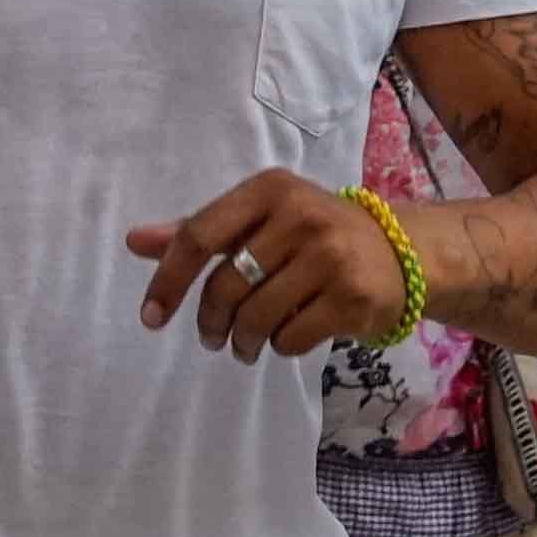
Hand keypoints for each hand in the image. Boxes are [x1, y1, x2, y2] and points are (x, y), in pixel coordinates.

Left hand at [128, 173, 409, 360]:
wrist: (403, 253)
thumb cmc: (316, 235)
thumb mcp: (261, 221)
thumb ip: (200, 232)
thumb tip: (134, 241)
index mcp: (270, 189)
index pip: (200, 236)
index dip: (169, 281)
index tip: (151, 317)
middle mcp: (301, 215)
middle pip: (226, 285)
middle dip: (210, 322)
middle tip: (212, 338)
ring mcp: (331, 256)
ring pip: (256, 316)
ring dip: (242, 342)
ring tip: (245, 347)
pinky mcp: (352, 297)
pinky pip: (291, 337)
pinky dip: (279, 346)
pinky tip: (285, 339)